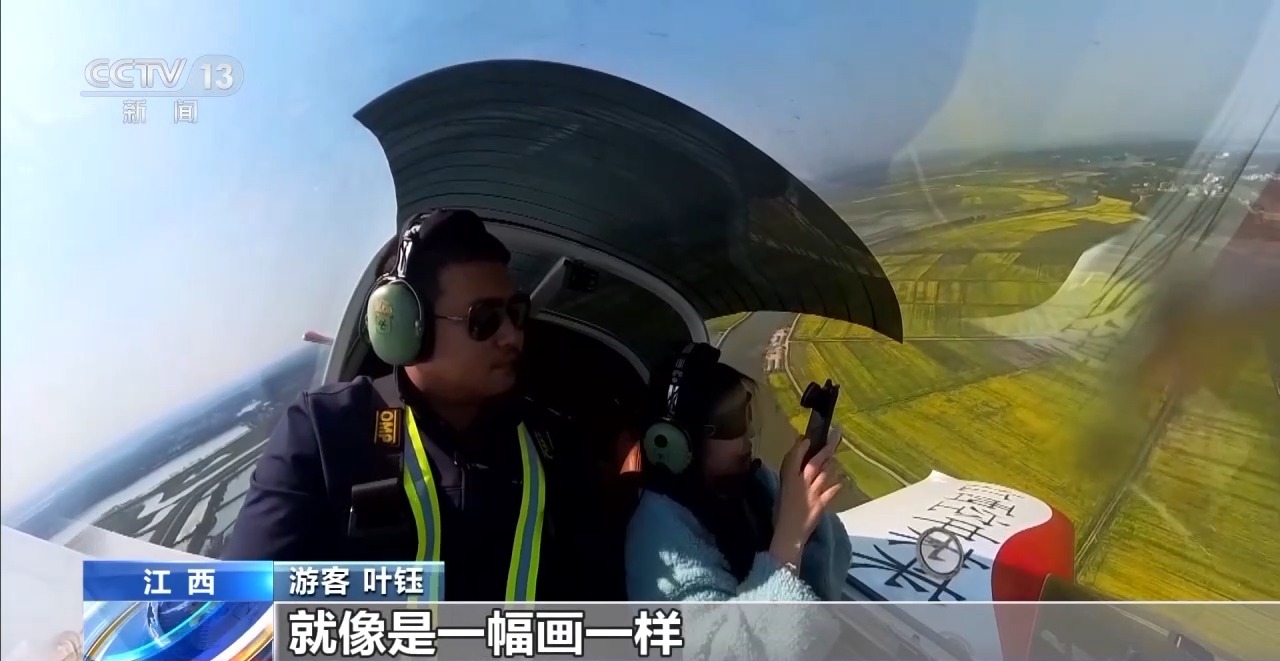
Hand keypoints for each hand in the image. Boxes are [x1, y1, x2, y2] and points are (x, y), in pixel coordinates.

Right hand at [769, 428, 843, 567]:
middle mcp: (802, 482)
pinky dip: (839, 483)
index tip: (808, 438)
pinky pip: (833, 490)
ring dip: (833, 463)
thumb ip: (790, 477)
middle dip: (827, 447)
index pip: (795, 457)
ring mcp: (814, 492)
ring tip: (836, 457)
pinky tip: (844, 479)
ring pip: (827, 473)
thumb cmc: (781, 513)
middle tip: (836, 435)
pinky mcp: (822, 503)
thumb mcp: (782, 490)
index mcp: (788, 478)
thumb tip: (799, 465)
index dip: (802, 446)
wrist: (789, 534)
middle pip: (816, 462)